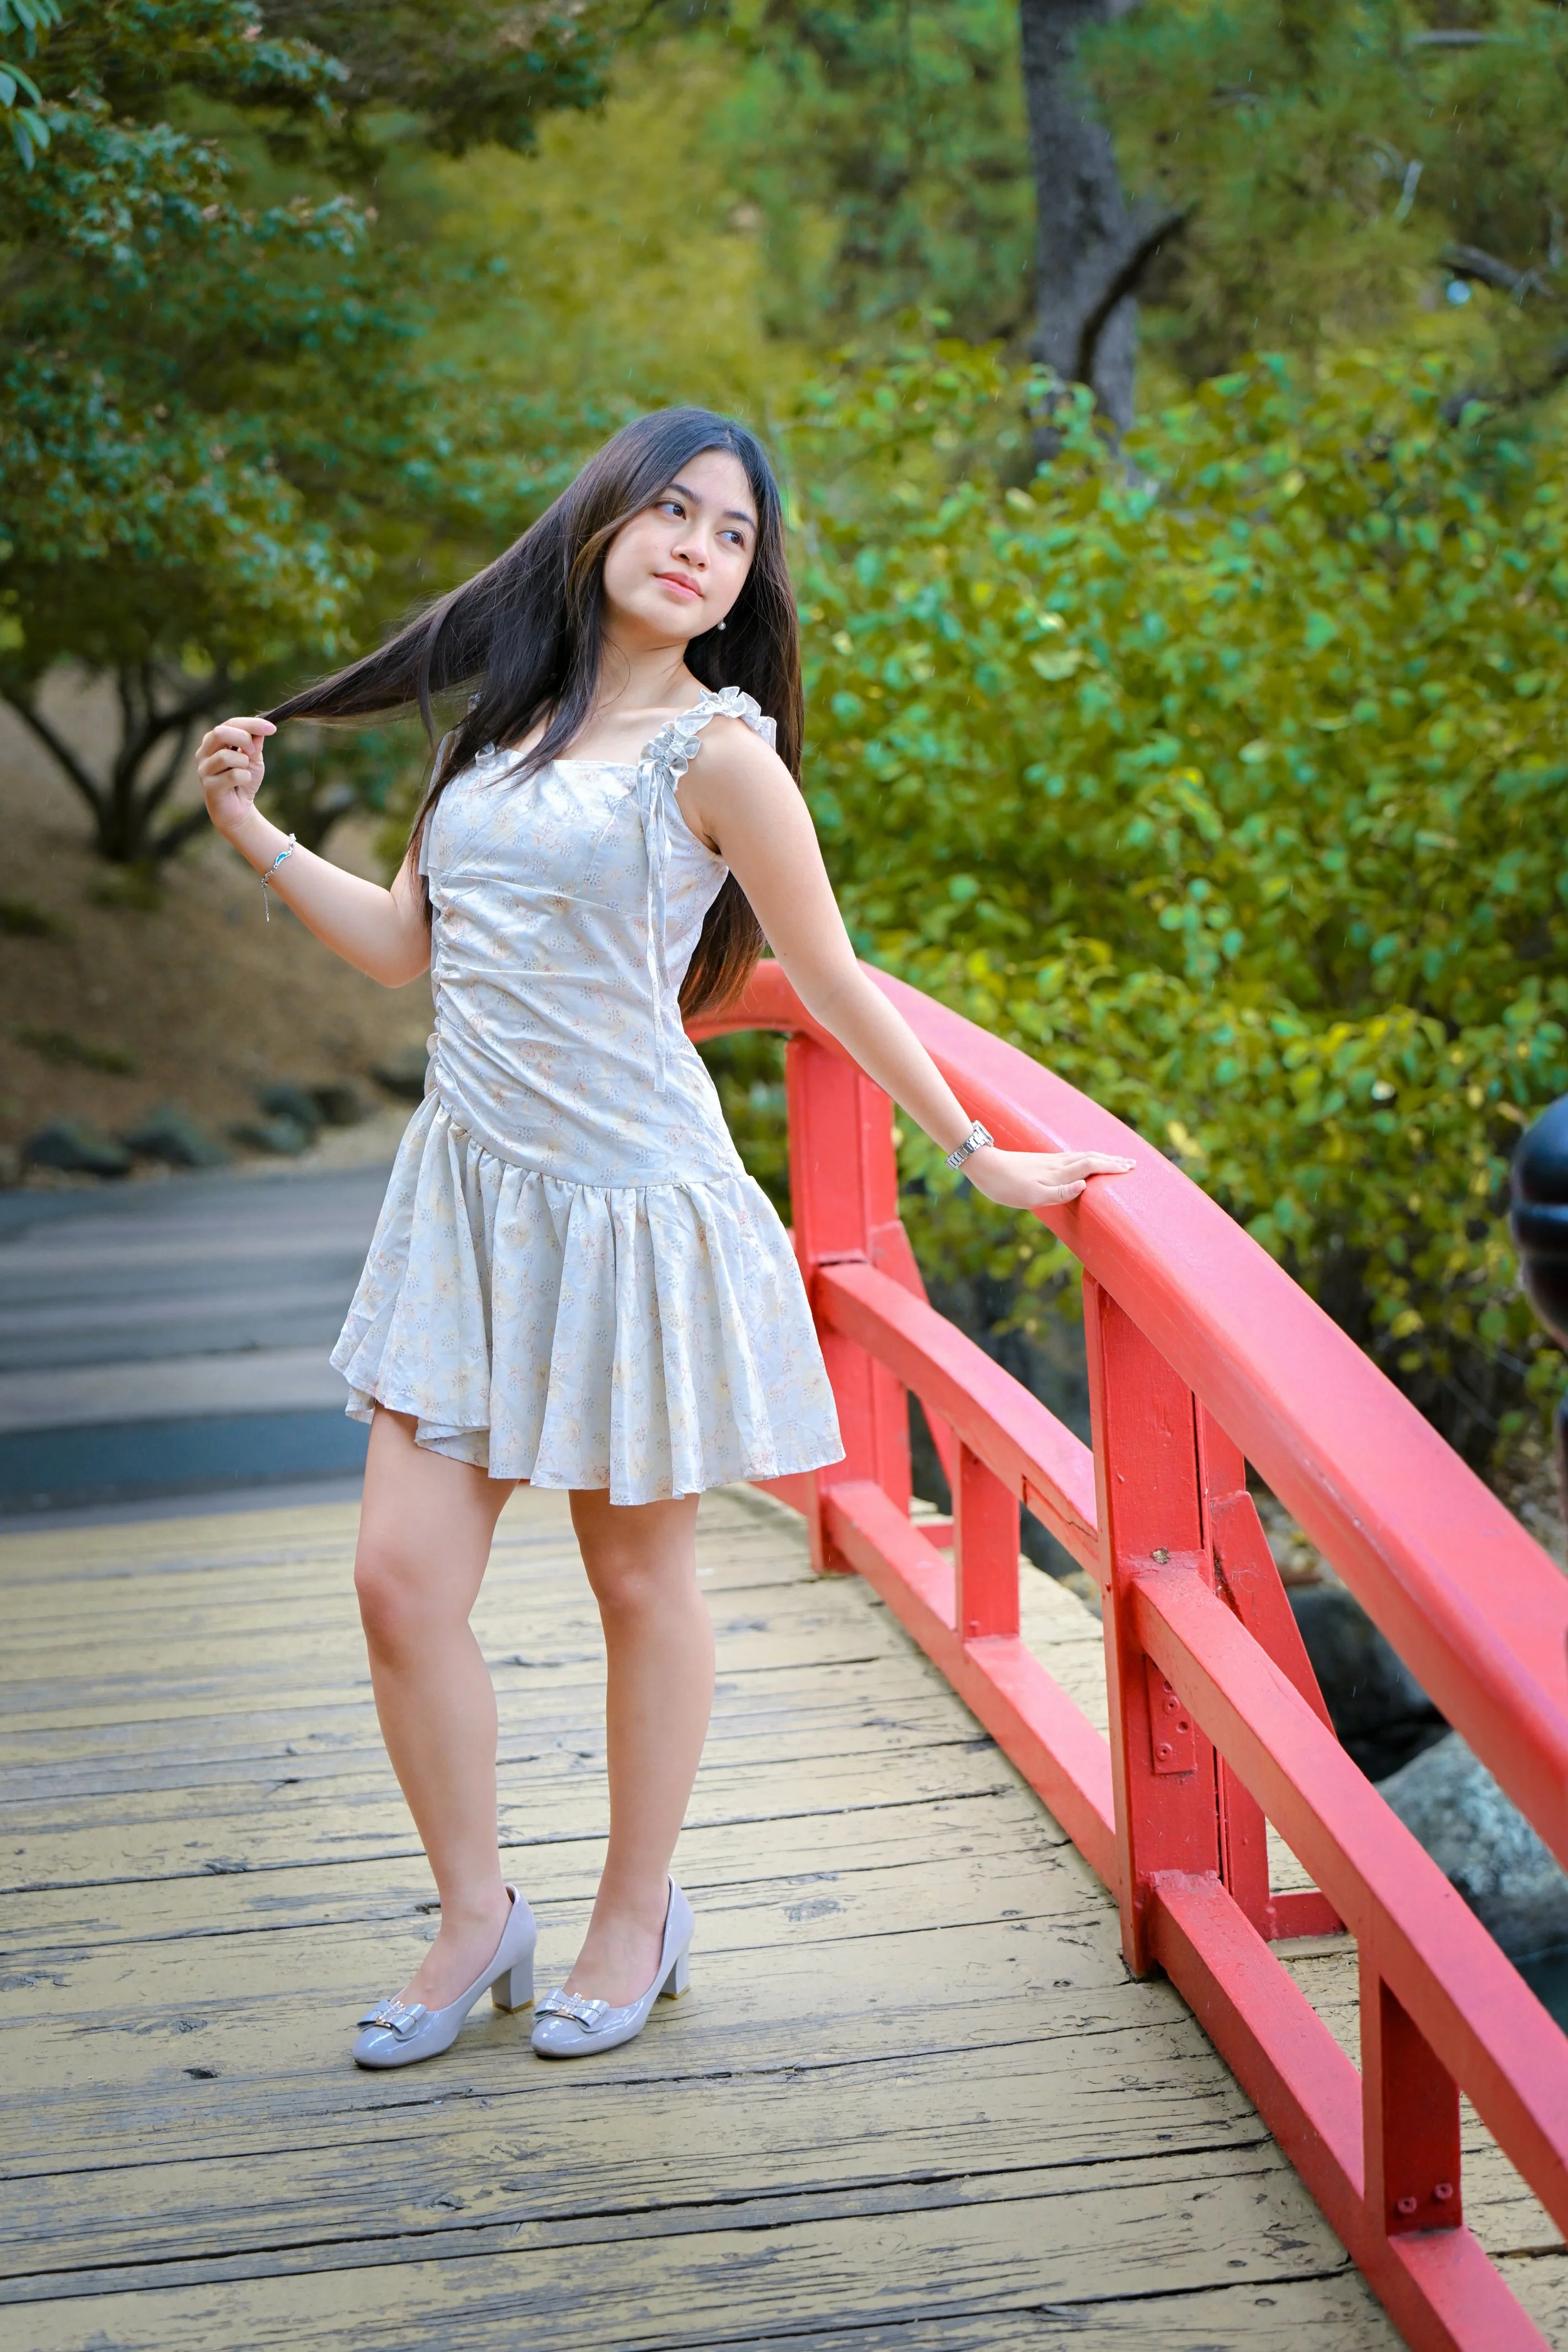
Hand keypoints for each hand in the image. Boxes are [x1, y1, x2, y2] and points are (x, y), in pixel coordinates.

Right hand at [196, 715, 274, 839]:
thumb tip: (260, 732)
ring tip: (245, 772)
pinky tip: (242, 784)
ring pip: (226, 756)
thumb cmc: (243, 781)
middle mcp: (204, 752)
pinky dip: (245, 778)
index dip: (252, 724)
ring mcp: (204, 769)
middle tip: (254, 752)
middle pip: (220, 733)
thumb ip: (255, 745)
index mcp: (214, 741)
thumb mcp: (253, 760)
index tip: (272, 729)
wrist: (238, 810)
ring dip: (244, 763)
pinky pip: (233, 775)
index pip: (230, 723)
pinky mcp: (209, 786)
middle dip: (243, 739)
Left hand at [962, 1145, 1133, 1210]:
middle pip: (1091, 1158)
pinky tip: (1085, 1161)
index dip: (1111, 1167)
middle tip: (1131, 1163)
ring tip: (1115, 1160)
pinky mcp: (1042, 1160)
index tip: (1129, 1169)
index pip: (1091, 1166)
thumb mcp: (1032, 1197)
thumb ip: (1059, 1193)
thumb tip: (1084, 1185)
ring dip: (1102, 1157)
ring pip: (1082, 1155)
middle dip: (1112, 1160)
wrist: (984, 1166)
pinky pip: (1073, 1157)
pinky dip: (1087, 1157)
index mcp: (1058, 1173)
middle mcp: (1057, 1163)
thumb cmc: (1007, 1186)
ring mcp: (1050, 1160)